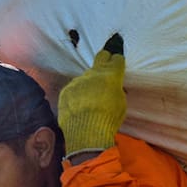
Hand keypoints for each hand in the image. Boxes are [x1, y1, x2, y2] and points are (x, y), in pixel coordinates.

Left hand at [58, 34, 125, 155]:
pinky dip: (77, 94)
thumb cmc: (108, 118)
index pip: (116, 60)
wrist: (86, 130)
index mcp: (111, 75)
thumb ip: (115, 91)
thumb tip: (111, 88)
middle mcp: (93, 74)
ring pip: (85, 78)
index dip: (117, 60)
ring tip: (92, 97)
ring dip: (89, 83)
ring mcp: (78, 81)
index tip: (117, 59)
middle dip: (104, 58)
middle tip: (106, 57)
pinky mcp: (66, 90)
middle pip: (100, 59)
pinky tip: (80, 105)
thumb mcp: (121, 104)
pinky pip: (73, 89)